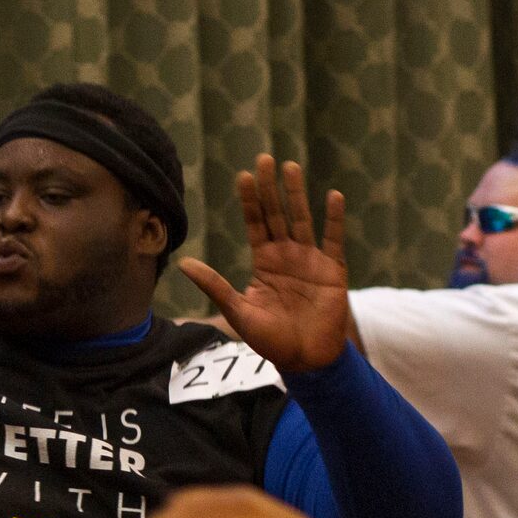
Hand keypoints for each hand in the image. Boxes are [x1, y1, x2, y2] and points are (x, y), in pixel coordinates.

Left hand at [177, 156, 352, 375]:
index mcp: (264, 262)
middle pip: (276, 213)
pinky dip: (335, 219)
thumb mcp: (237, 311)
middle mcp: (286, 254)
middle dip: (270, 188)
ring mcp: (310, 259)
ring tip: (290, 167)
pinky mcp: (332, 269)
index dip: (250, 200)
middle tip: (264, 158)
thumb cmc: (270, 339)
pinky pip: (334, 239)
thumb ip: (214, 285)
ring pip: (302, 219)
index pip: (255, 223)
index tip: (243, 176)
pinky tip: (334, 196)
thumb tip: (183, 264)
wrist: (305, 359)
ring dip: (297, 194)